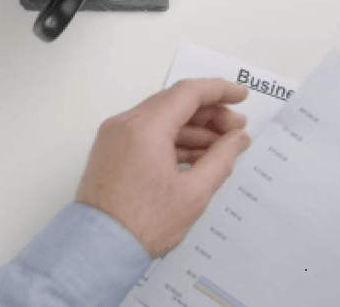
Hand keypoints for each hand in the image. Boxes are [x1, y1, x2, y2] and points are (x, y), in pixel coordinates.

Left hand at [76, 78, 249, 257]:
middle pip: (175, 103)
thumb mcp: (193, 193)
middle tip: (236, 128)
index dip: (220, 90)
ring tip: (221, 145)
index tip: (240, 95)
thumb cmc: (139, 225)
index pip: (188, 93)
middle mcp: (126, 124)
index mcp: (145, 128)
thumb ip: (221, 158)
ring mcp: (115, 136)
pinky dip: (173, 139)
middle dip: (210, 113)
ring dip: (193, 128)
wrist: (98, 249)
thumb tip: (237, 139)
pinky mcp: (112, 150)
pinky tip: (196, 154)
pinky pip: (147, 133)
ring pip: (162, 118)